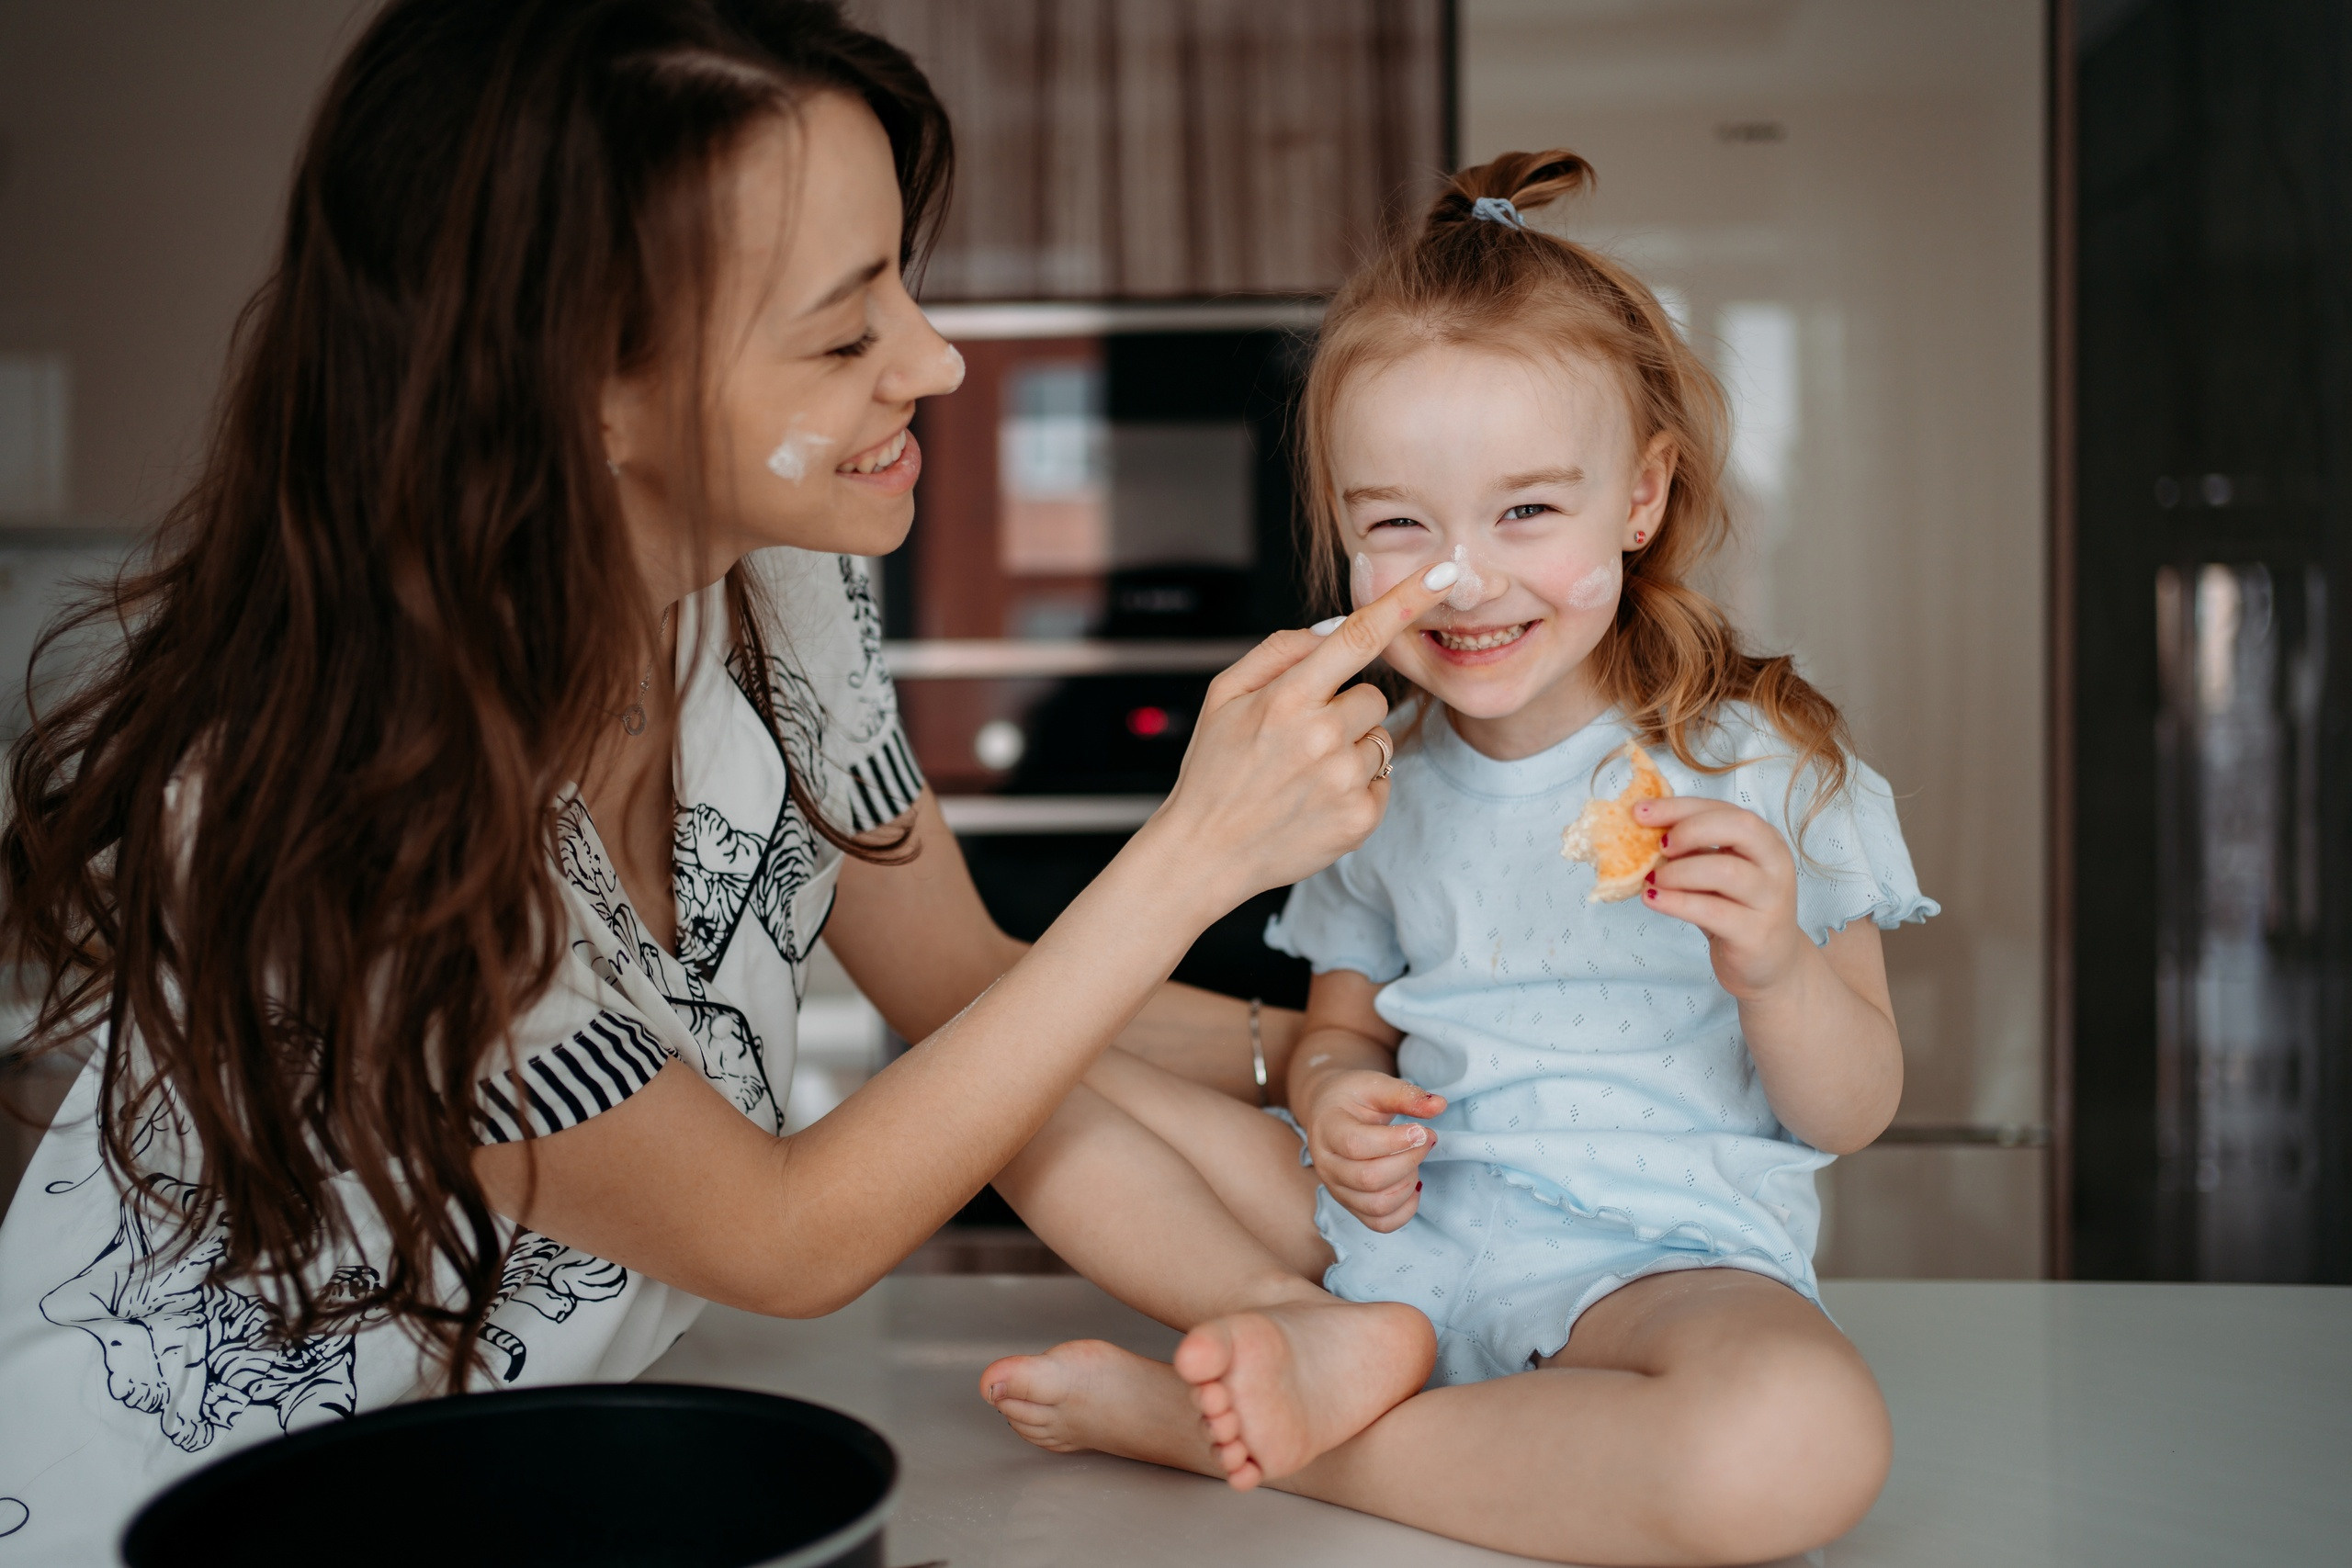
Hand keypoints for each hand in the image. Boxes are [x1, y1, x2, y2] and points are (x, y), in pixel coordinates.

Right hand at [1144, 563, 1459, 910]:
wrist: (1204, 851)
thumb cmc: (1213, 769)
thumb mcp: (1223, 694)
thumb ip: (1280, 651)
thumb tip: (1334, 628)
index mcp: (1287, 698)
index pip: (1360, 636)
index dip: (1407, 600)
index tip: (1445, 573)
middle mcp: (1320, 737)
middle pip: (1374, 695)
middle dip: (1346, 708)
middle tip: (1302, 738)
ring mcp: (1343, 781)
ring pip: (1379, 738)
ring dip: (1352, 749)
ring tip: (1304, 773)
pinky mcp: (1359, 819)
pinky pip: (1382, 780)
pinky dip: (1356, 786)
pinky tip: (1316, 799)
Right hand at [1298, 1068, 1446, 1231]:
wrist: (1330, 1112)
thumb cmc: (1353, 1097)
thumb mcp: (1376, 1085)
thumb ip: (1406, 1095)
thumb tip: (1439, 1105)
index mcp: (1327, 1129)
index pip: (1356, 1145)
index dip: (1396, 1142)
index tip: (1422, 1130)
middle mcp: (1326, 1164)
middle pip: (1368, 1179)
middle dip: (1409, 1161)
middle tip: (1427, 1140)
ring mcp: (1337, 1189)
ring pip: (1376, 1205)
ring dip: (1408, 1184)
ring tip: (1414, 1160)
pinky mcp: (1351, 1205)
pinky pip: (1380, 1224)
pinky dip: (1405, 1211)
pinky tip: (1413, 1185)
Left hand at [1633, 797, 1806, 998]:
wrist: (1770, 963)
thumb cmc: (1736, 910)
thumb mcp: (1717, 873)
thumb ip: (1693, 849)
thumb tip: (1643, 826)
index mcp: (1765, 841)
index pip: (1725, 809)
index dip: (1681, 807)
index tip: (1640, 811)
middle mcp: (1775, 865)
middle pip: (1739, 828)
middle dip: (1690, 829)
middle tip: (1659, 846)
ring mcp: (1770, 900)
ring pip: (1725, 871)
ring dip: (1679, 871)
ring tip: (1652, 878)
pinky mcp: (1756, 933)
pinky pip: (1712, 911)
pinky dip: (1676, 902)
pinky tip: (1653, 898)